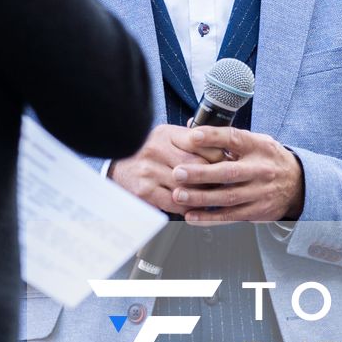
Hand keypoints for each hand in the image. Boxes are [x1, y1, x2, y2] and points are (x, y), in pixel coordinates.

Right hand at [107, 124, 226, 213]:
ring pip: (188, 187)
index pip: (200, 143)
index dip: (217, 155)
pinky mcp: (145, 192)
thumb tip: (220, 146)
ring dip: (201, 194)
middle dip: (212, 177)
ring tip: (208, 195)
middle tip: (220, 182)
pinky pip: (175, 203)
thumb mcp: (167, 137)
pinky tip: (192, 205)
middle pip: (197, 166)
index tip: (223, 163)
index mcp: (166, 134)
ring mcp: (149, 172)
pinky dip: (187, 207)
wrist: (118, 167)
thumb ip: (190, 139)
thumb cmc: (148, 152)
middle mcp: (156, 150)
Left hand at [168, 126, 304, 225]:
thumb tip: (191, 129)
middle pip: (229, 172)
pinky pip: (230, 217)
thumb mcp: (256, 142)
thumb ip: (228, 139)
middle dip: (201, 173)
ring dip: (200, 198)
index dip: (213, 137)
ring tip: (179, 195)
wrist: (298, 184)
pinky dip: (209, 218)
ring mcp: (260, 192)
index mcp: (259, 147)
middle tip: (178, 173)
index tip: (192, 136)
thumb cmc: (268, 159)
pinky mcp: (257, 212)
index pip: (235, 138)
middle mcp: (261, 169)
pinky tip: (191, 216)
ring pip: (227, 197)